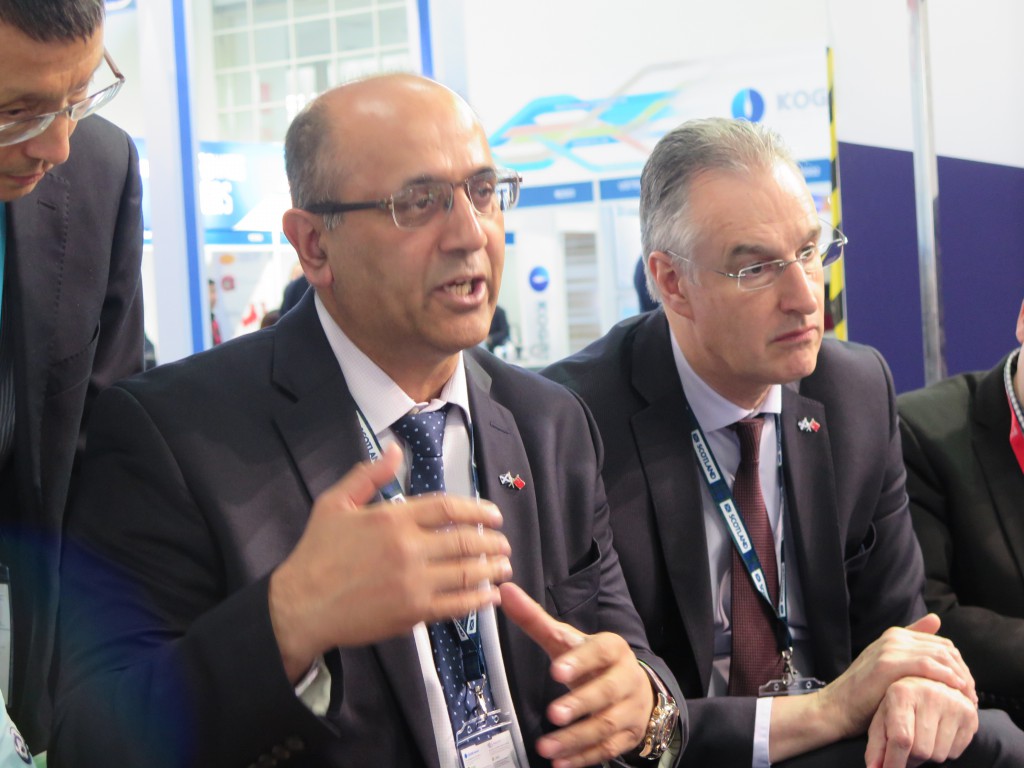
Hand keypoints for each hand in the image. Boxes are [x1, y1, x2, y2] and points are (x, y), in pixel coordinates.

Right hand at [269, 443, 512, 680]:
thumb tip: (396, 450)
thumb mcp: (335, 503)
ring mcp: (414, 582)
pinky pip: (457, 605)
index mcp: (393, 517)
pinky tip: (489, 596)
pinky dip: (479, 599)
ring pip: (467, 572)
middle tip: (504, 544)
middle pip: (466, 539)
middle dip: (492, 541)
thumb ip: (369, 475)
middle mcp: (409, 547)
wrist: (301, 606)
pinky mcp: (413, 612)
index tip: (494, 516)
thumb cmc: (317, 553)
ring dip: (492, 569)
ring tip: (504, 568)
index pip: (448, 507)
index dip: (477, 510)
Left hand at [499, 582, 654, 767]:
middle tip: (553, 713)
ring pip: (606, 725)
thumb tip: (505, 592)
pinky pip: (607, 749)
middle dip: (580, 703)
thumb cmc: (592, 661)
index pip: (600, 652)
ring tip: (547, 747)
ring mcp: (631, 709)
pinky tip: (561, 763)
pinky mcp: (629, 735)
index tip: (556, 671)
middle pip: (607, 692)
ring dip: (575, 738)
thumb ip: (535, 619)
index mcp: (612, 649)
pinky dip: (583, 757)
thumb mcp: (567, 640)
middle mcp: (626, 678)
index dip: (580, 661)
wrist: (635, 688)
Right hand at [818, 614, 975, 738]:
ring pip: (939, 655)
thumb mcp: (889, 667)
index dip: (960, 666)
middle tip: (971, 696)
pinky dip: (945, 677)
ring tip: (966, 698)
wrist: (838, 707)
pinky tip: (954, 692)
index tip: (967, 688)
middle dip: (964, 672)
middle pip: (945, 649)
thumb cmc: (866, 693)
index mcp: (896, 635)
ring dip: (960, 677)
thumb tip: (935, 619)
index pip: (942, 644)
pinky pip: (927, 665)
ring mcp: (889, 648)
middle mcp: (894, 637)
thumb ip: (911, 648)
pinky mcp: (887, 663)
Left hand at [864, 676, 977, 767]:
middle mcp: (930, 694)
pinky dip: (943, 752)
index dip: (894, 762)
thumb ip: (876, 746)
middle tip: (905, 751)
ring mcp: (953, 703)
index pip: (901, 738)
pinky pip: (955, 752)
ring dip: (927, 756)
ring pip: (938, 755)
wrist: (929, 685)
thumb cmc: (899, 706)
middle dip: (910, 759)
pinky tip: (937, 735)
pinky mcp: (970, 715)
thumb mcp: (882, 720)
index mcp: (902, 692)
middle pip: (921, 751)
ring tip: (921, 738)